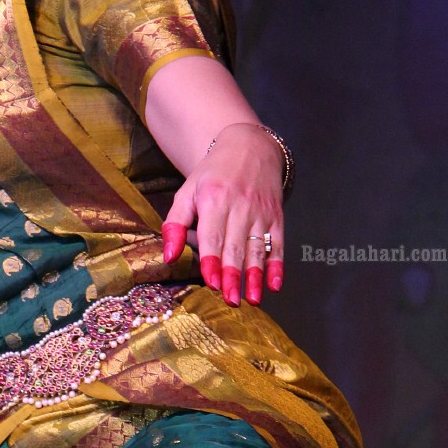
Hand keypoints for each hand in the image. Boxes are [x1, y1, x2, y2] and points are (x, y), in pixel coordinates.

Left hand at [160, 122, 285, 304]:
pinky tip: (274, 284)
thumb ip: (174, 224)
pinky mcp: (276, 215)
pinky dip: (277, 265)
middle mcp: (239, 205)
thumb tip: (169, 257)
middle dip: (233, 275)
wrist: (249, 147)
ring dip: (256, 276)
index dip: (212, 261)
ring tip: (252, 299)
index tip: (212, 283)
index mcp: (214, 199)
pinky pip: (278, 243)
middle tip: (230, 300)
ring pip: (258, 248)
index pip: (212, 236)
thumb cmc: (212, 175)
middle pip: (236, 246)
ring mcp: (260, 211)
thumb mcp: (187, 192)